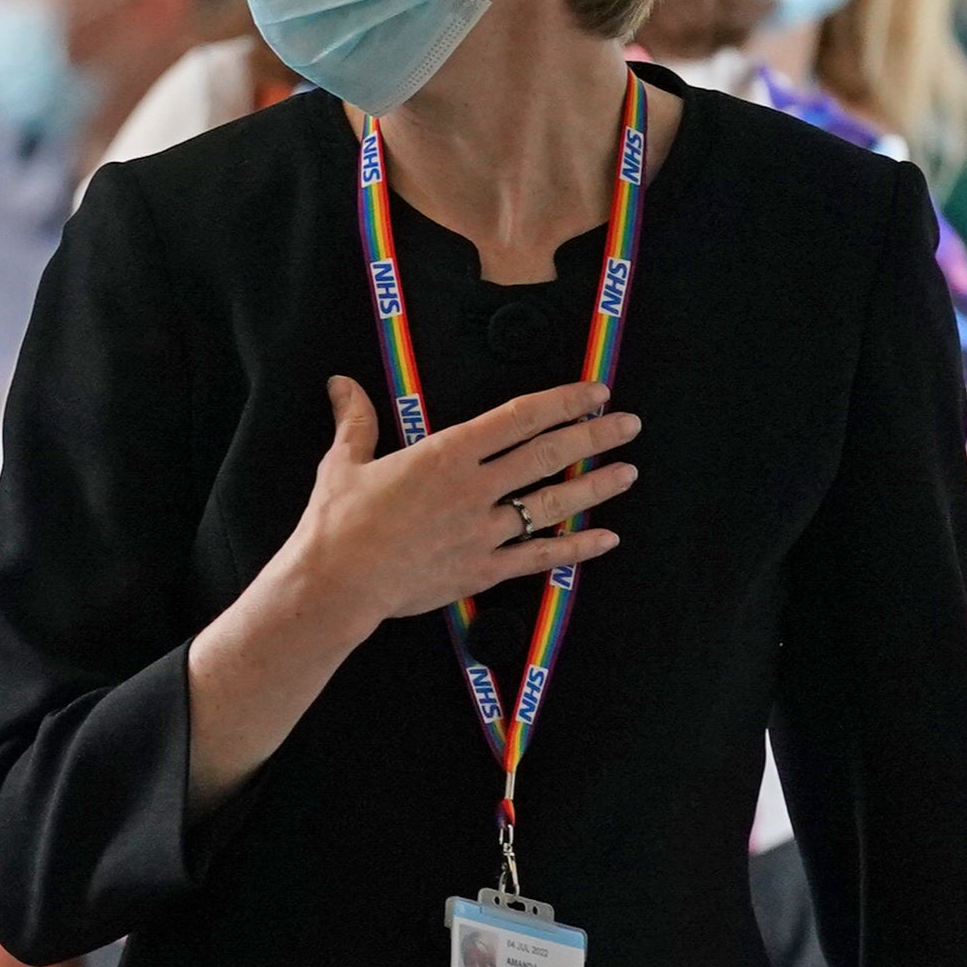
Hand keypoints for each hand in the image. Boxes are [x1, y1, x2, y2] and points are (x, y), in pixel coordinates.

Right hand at [291, 375, 638, 636]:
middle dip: (595, 437)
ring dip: (596, 488)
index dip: (563, 402)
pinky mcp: (482, 570)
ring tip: (628, 473)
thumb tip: (341, 382)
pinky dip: (575, 548)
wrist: (337, 584)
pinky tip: (605, 540)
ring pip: (553, 504)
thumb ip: (355, 420)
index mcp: (446, 453)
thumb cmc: (337, 523)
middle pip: (549, 455)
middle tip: (629, 424)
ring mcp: (483, 532)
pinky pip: (538, 557)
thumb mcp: (343, 462)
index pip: (519, 417)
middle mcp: (475, 488)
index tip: (595, 394)